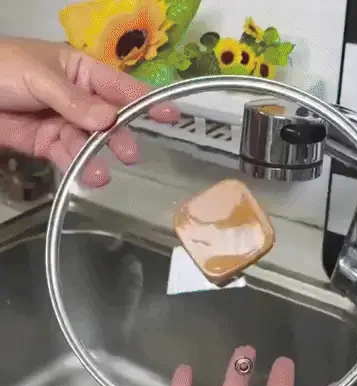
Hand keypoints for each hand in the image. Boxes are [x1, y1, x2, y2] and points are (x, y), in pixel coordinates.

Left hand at [0, 36, 177, 185]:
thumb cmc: (2, 68)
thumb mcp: (39, 77)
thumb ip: (74, 101)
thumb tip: (108, 120)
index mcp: (83, 72)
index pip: (121, 87)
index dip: (146, 101)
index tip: (171, 115)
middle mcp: (81, 100)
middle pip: (110, 121)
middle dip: (120, 137)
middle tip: (130, 154)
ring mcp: (67, 123)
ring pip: (91, 144)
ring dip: (98, 159)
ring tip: (102, 174)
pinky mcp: (51, 144)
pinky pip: (71, 157)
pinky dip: (78, 168)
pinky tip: (87, 177)